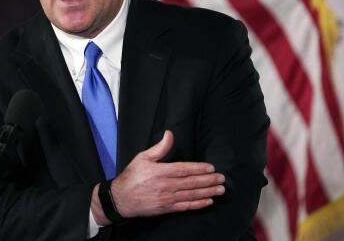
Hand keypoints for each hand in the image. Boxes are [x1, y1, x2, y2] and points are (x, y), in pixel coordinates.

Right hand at [110, 130, 224, 217]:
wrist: (121, 199)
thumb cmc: (132, 176)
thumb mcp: (143, 157)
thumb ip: (159, 147)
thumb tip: (170, 134)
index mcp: (160, 172)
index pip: (183, 170)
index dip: (198, 169)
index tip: (211, 168)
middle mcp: (165, 186)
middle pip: (191, 183)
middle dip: (208, 181)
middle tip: (222, 179)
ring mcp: (167, 198)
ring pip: (191, 195)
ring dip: (207, 192)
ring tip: (220, 190)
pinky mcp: (167, 208)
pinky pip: (185, 206)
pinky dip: (198, 204)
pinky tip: (208, 201)